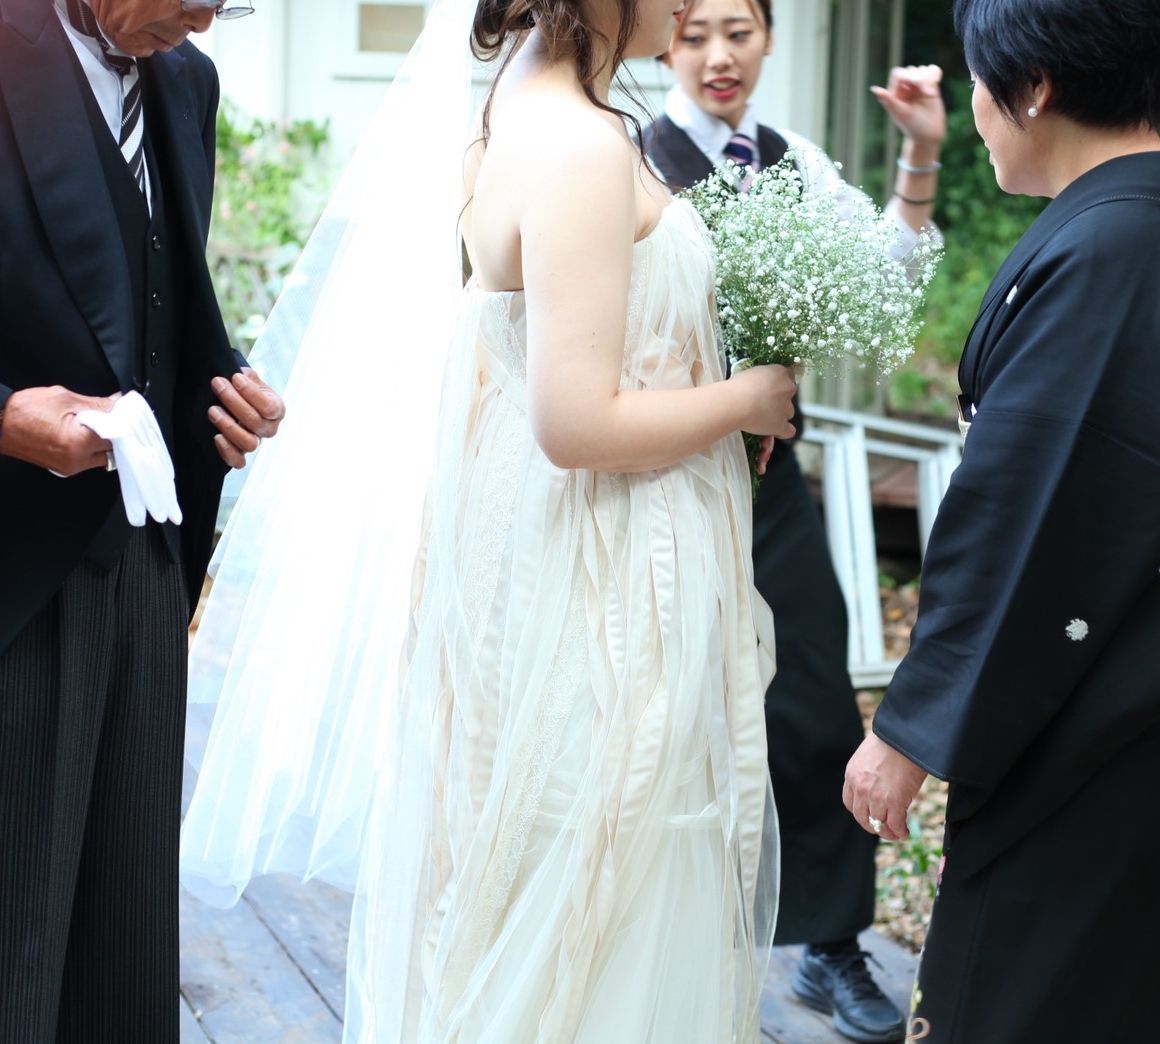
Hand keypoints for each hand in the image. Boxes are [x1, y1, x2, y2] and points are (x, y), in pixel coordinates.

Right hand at [0, 386, 115, 475]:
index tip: (125, 413)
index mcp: (79, 442)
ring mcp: (70, 467)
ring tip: (94, 425)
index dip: (123, 422)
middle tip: (110, 418)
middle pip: (113, 449)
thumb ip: (96, 404)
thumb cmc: (23, 412)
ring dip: (103, 442)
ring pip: (102, 457)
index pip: (118, 435)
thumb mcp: (63, 398)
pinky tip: (83, 433)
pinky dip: (90, 448)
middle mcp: (77, 460)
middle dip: (115, 433)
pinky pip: (88, 460)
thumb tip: (116, 405)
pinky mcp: (63, 468)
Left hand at [209, 368, 284, 469]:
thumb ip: (247, 377)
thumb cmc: (244, 389)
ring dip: (229, 426)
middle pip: (255, 422)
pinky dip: (228, 452)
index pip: (269, 407)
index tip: (235, 378)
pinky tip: (216, 437)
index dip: (251, 393)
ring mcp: (255, 442)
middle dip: (233, 401)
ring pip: (249, 444)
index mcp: (276, 410)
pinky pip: (239, 462)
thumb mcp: (249, 379)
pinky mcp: (240, 453)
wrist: (235, 400)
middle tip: (218, 385)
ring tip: (212, 410)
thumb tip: (239, 375)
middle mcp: (269, 428)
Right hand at [730, 363, 796, 438]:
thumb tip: (758, 383)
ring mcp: (786, 408)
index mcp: (779, 372)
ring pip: (789, 412)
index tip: (771, 387)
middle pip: (789, 394)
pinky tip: (774, 431)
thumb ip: (760, 378)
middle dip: (779, 399)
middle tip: (765, 403)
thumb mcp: (749, 373)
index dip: (779, 383)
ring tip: (764, 418)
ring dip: (779, 415)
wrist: (736, 403)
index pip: (788, 375)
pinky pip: (789, 431)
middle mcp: (787, 388)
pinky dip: (782, 432)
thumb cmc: (737, 387)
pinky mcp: (781, 424)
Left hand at [843, 732, 926, 841]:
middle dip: (872, 825)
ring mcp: (876, 796)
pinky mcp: (894, 801)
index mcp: (852, 775)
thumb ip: (867, 773)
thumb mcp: (869, 756)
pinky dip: (899, 831)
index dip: (860, 812)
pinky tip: (904, 832)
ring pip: (878, 823)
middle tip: (883, 828)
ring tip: (896, 832)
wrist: (905, 736)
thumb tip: (877, 785)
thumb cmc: (892, 741)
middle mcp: (860, 788)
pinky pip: (894, 824)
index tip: (870, 814)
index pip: (850, 802)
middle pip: (861, 817)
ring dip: (888, 831)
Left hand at [871, 65, 946, 149]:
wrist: (929, 134)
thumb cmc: (913, 126)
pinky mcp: (931, 85)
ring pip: (922, 69)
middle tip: (925, 91)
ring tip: (930, 94)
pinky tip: (937, 81)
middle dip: (919, 77)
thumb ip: (889, 100)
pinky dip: (935, 73)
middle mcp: (905, 88)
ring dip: (928, 78)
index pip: (898, 74)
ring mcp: (918, 86)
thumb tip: (873, 88)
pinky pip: (932, 71)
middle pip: (910, 70)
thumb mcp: (901, 113)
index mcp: (894, 93)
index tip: (916, 83)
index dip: (907, 75)